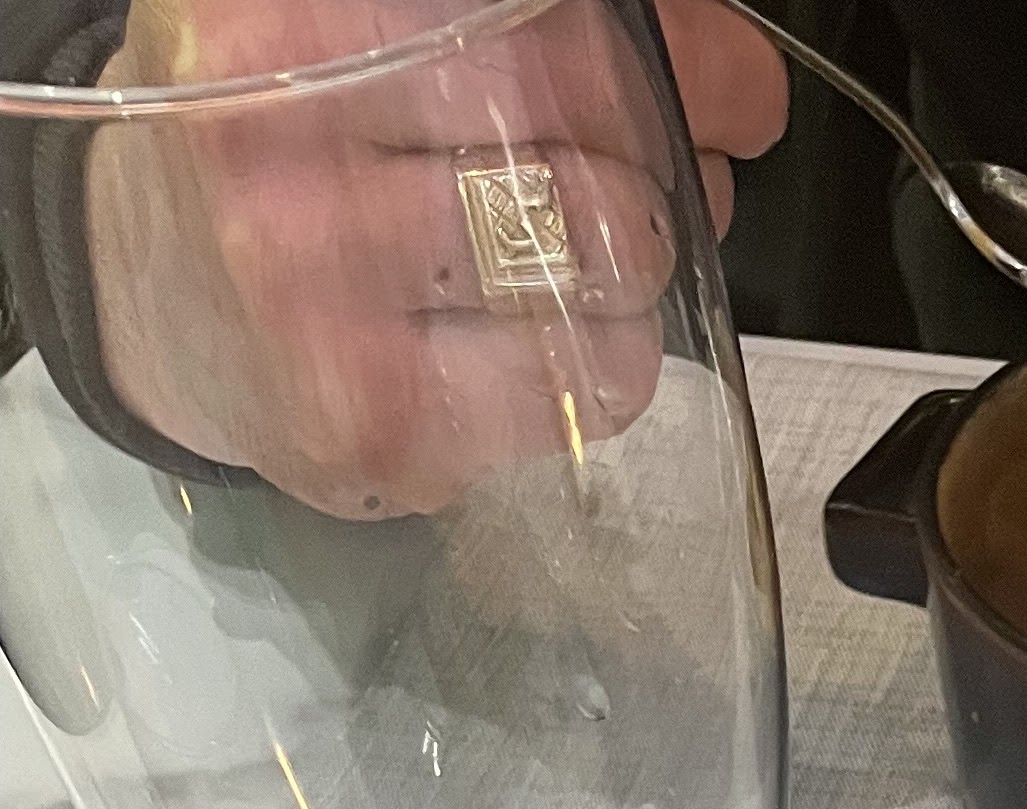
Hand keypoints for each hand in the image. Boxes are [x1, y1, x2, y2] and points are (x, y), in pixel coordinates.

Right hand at [84, 0, 788, 516]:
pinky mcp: (369, 419)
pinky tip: (508, 344)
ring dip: (629, 276)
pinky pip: (579, 393)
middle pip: (595, 132)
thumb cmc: (298, 144)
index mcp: (300, 6)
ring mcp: (320, 282)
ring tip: (566, 268)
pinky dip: (589, 371)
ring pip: (605, 268)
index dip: (680, 60)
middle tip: (638, 190)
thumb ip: (561, 29)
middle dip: (664, 170)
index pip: (557, 22)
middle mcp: (290, 124)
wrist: (156, 287)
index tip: (731, 90)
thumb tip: (741, 80)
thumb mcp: (393, 35)